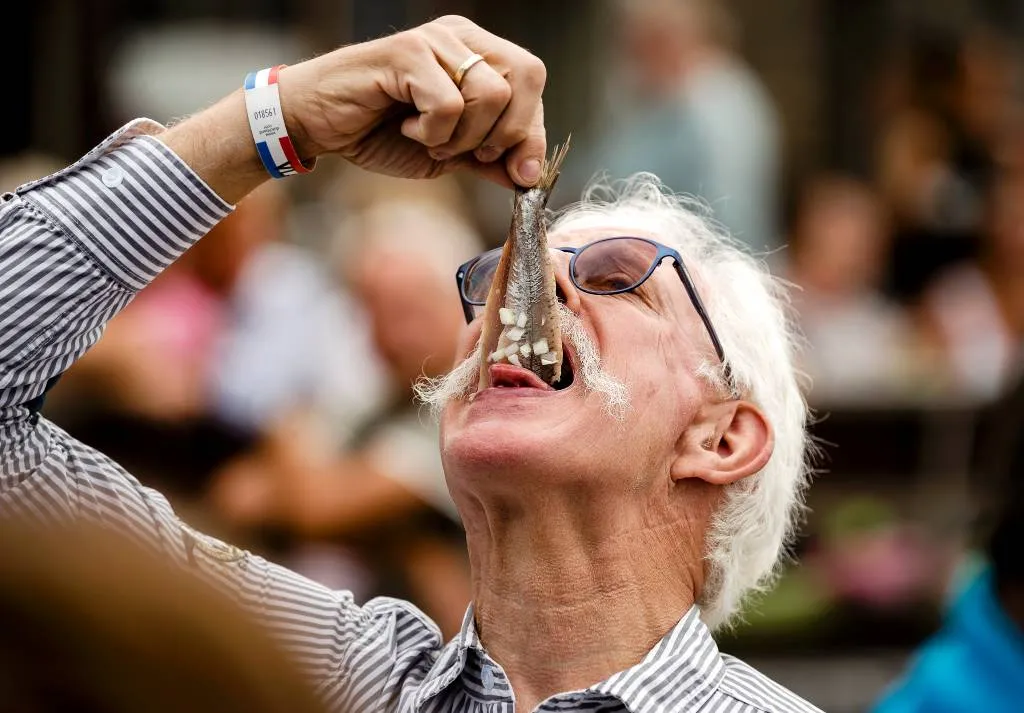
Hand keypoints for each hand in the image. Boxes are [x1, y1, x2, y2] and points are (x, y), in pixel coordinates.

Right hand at [279, 16, 546, 186]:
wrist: (319, 126)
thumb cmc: (379, 133)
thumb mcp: (448, 154)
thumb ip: (489, 158)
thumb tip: (529, 174)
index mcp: (476, 52)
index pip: (532, 80)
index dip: (532, 131)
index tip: (518, 172)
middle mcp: (460, 37)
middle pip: (526, 78)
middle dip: (504, 133)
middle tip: (463, 150)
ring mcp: (434, 40)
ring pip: (491, 93)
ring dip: (462, 136)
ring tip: (428, 138)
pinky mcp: (407, 53)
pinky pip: (450, 104)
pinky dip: (433, 133)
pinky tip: (408, 127)